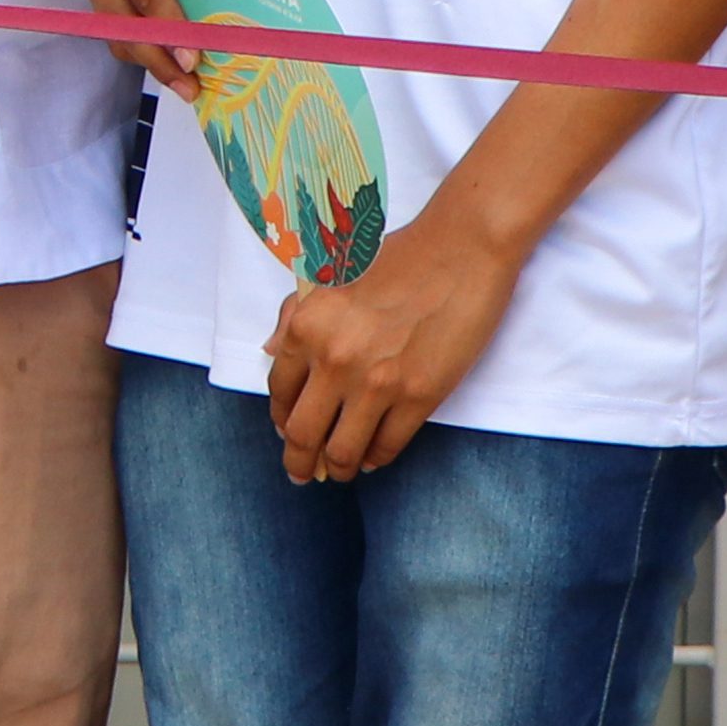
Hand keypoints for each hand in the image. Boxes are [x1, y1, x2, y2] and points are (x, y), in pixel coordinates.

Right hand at [67, 0, 216, 98]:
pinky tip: (167, 49)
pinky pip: (110, 11)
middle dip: (156, 59)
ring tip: (186, 77)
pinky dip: (136, 35)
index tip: (196, 63)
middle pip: (119, 21)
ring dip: (146, 53)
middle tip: (195, 87)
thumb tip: (210, 17)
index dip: (170, 33)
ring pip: (111, 24)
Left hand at [263, 214, 522, 482]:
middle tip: (300, 473)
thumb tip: (269, 352)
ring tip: (338, 471)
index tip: (285, 431)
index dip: (280, 418)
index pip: (280, 391)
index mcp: (306, 325)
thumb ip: (294, 314)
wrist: (457, 252)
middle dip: (299, 460)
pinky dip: (375, 458)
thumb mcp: (327, 276)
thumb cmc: (393, 257)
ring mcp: (377, 383)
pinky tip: (371, 456)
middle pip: (303, 433)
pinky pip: (387, 447)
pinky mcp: (420, 398)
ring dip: (338, 468)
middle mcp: (334, 358)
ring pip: (344, 451)